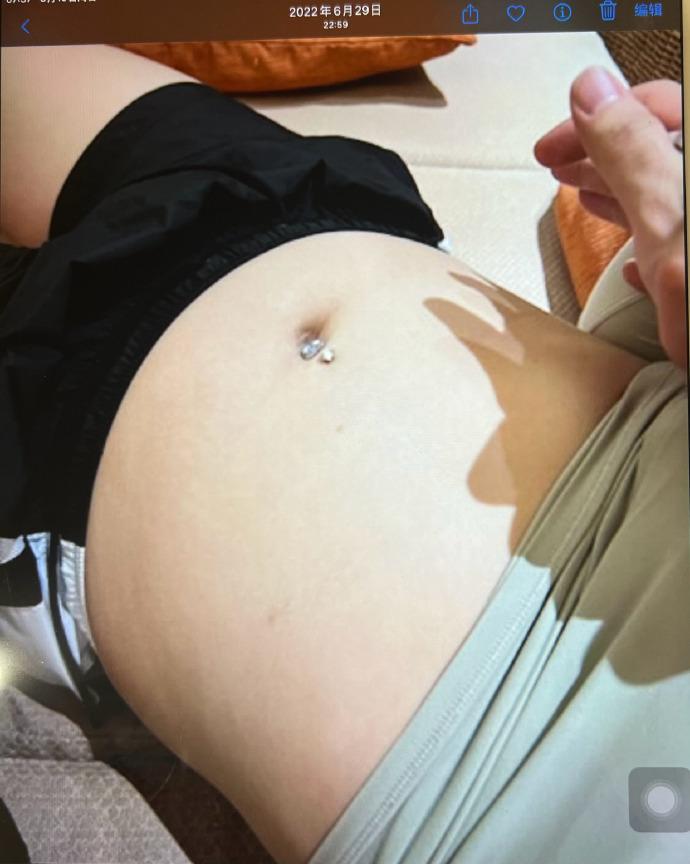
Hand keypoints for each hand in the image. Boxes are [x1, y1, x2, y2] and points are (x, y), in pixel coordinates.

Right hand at [534, 68, 686, 369]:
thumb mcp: (670, 216)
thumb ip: (631, 152)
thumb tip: (591, 92)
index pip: (651, 109)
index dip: (594, 120)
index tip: (550, 148)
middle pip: (660, 150)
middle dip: (604, 154)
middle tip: (558, 164)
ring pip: (669, 196)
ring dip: (624, 194)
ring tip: (585, 195)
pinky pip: (682, 248)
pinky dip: (654, 249)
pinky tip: (636, 264)